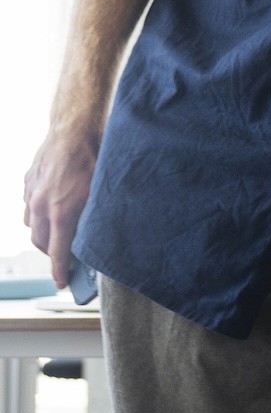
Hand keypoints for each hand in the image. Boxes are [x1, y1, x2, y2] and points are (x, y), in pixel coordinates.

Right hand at [23, 130, 96, 289]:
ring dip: (44, 233)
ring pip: (32, 225)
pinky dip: (38, 213)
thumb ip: (92, 218)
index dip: (59, 271)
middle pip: (40, 242)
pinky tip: (52, 207)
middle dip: (51, 253)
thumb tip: (93, 236)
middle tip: (65, 256)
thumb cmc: (94, 158)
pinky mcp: (27, 181)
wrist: (74, 129)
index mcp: (60, 213)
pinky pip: (29, 206)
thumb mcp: (100, 193)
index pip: (57, 252)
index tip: (61, 283)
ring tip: (60, 232)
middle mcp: (40, 206)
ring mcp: (30, 193)